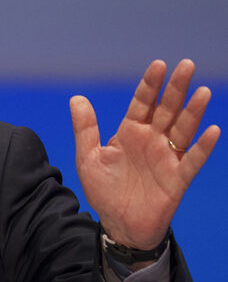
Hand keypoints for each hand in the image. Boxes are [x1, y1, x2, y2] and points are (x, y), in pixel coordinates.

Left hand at [69, 59, 219, 248]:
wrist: (118, 224)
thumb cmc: (104, 190)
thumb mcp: (88, 157)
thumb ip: (85, 128)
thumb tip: (76, 98)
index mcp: (130, 132)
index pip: (142, 102)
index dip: (150, 84)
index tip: (158, 64)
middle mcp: (151, 140)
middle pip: (166, 109)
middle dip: (176, 88)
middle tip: (186, 64)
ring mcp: (166, 158)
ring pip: (182, 130)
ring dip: (192, 111)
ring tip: (202, 92)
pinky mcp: (177, 179)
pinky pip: (193, 160)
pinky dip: (203, 147)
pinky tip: (212, 130)